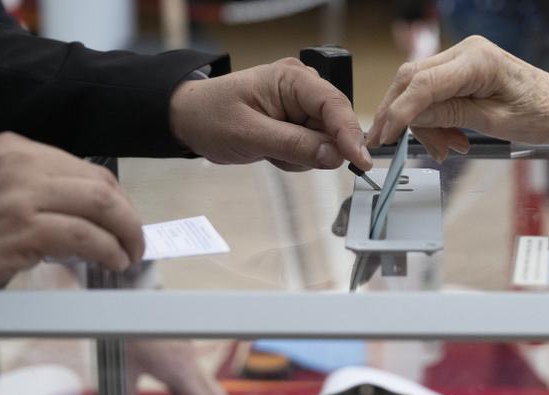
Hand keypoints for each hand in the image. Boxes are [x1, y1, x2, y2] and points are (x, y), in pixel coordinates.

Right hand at [0, 133, 143, 310]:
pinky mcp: (23, 228)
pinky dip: (108, 250)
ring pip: (100, 206)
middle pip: (100, 185)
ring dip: (126, 234)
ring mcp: (21, 194)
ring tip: (129, 254)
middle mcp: (19, 163)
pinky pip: (85, 237)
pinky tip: (113, 261)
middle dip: (128, 216)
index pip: (87, 169)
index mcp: (15, 147)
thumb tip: (94, 207)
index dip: (117, 198)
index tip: (124, 220)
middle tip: (135, 240)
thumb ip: (39, 185)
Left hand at [126, 340, 248, 394]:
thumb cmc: (133, 336)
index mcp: (180, 371)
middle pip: (215, 394)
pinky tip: (214, 386)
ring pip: (211, 383)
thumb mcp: (127, 368)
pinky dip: (211, 384)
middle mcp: (191, 364)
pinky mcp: (187, 347)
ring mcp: (191, 355)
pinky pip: (203, 370)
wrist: (136, 310)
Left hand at [170, 58, 372, 171]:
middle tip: (282, 154)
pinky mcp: (297, 124)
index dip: (350, 133)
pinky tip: (272, 151)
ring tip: (269, 150)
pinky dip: (294, 158)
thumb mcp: (250, 134)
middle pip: (334, 126)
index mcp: (292, 79)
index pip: (334, 104)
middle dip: (315, 148)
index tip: (359, 161)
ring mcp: (301, 107)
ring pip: (324, 142)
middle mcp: (302, 89)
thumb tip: (334, 156)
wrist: (189, 120)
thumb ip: (294, 145)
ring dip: (301, 156)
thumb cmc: (211, 117)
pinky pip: (312, 149)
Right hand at [366, 35, 548, 161]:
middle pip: (411, 81)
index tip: (383, 137)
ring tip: (445, 149)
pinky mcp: (464, 70)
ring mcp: (464, 59)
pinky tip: (450, 139)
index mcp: (476, 60)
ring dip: (423, 123)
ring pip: (419, 89)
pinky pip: (434, 92)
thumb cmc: (541, 115)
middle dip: (402, 117)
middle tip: (398, 147)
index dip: (397, 113)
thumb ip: (448, 116)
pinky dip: (435, 118)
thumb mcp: (492, 123)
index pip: (421, 85)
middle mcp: (466, 52)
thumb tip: (408, 119)